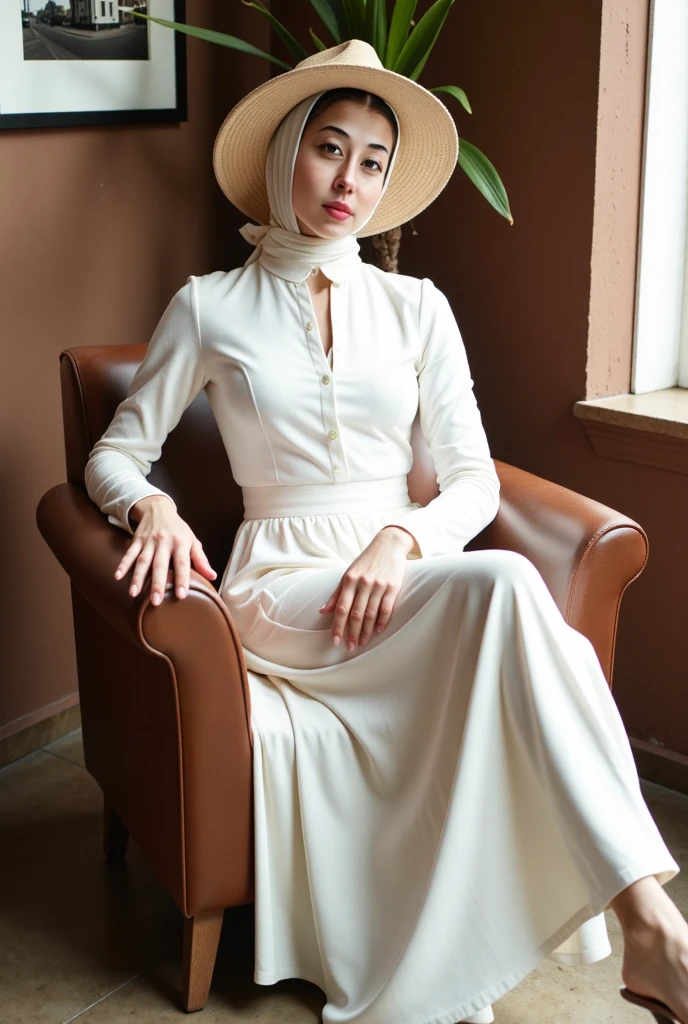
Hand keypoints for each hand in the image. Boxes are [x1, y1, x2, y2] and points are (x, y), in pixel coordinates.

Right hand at [113, 495, 216, 605]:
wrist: (158, 508)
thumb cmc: (179, 529)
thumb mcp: (193, 540)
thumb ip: (201, 559)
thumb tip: (212, 576)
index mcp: (180, 543)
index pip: (182, 563)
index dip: (182, 579)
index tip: (181, 595)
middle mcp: (164, 542)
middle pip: (160, 565)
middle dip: (158, 583)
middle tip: (156, 601)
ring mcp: (149, 541)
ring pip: (143, 561)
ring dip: (137, 578)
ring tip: (133, 593)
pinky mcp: (137, 540)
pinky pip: (129, 553)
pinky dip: (123, 564)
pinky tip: (117, 576)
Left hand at [319, 526, 415, 648]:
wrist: (389, 544)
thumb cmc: (366, 561)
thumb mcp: (348, 573)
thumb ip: (337, 593)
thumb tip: (323, 611)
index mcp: (350, 579)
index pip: (342, 608)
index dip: (338, 626)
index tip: (335, 641)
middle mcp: (364, 583)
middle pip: (356, 614)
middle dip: (351, 633)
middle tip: (349, 647)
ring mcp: (379, 585)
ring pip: (371, 614)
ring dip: (366, 631)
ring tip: (362, 643)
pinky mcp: (393, 587)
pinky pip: (387, 608)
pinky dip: (382, 621)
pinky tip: (378, 631)